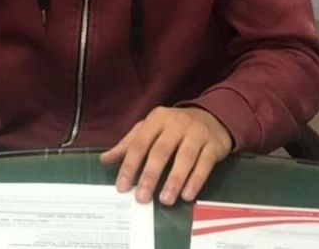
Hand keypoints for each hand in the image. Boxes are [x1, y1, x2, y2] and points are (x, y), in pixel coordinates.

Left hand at [99, 106, 231, 206]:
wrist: (212, 117)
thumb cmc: (174, 127)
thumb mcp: (150, 130)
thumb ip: (128, 145)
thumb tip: (104, 159)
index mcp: (157, 119)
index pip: (140, 143)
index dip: (130, 165)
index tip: (122, 186)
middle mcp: (177, 124)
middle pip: (161, 151)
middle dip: (150, 176)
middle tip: (141, 198)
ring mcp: (197, 133)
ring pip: (185, 158)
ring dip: (174, 180)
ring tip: (165, 200)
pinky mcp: (214, 145)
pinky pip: (204, 164)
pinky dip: (195, 180)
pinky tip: (187, 195)